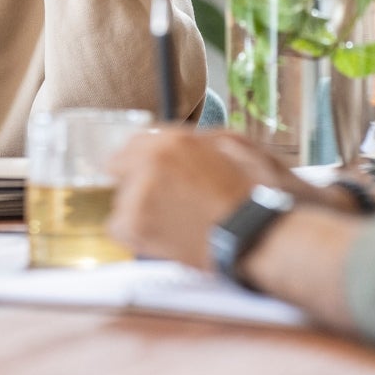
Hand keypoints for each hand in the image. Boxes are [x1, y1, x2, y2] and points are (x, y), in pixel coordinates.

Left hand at [107, 129, 329, 268]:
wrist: (256, 237)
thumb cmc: (253, 192)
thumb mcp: (234, 143)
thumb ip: (197, 138)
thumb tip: (179, 139)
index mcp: (172, 141)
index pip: (134, 141)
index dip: (142, 156)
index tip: (146, 168)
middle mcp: (149, 163)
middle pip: (123, 168)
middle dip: (140, 180)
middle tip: (168, 198)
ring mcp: (138, 196)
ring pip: (123, 198)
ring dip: (139, 206)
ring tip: (174, 218)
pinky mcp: (135, 228)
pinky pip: (119, 226)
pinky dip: (136, 232)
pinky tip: (164, 232)